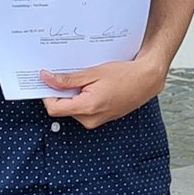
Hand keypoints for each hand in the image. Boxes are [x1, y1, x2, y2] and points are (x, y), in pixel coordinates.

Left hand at [40, 51, 167, 129]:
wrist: (146, 80)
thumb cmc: (124, 75)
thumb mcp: (93, 73)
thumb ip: (68, 80)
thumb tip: (47, 79)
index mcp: (87, 107)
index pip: (54, 108)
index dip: (47, 94)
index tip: (47, 81)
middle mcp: (90, 119)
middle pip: (63, 108)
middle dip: (63, 93)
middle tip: (72, 76)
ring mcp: (96, 121)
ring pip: (73, 109)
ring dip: (74, 95)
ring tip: (89, 81)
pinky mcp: (101, 120)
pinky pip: (84, 111)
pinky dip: (84, 99)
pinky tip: (95, 87)